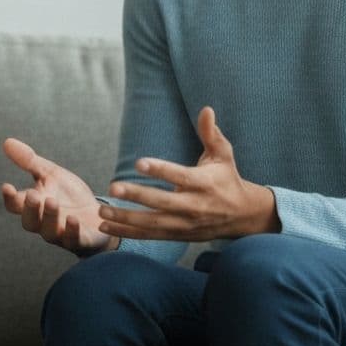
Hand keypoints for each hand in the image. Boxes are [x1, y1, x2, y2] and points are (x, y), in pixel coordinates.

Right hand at [1, 138, 114, 255]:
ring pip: (49, 233)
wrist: (99, 215)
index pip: (15, 205)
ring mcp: (62, 234)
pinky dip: (72, 231)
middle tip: (33, 195)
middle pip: (29, 222)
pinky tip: (73, 219)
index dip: (9, 198)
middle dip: (30, 210)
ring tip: (52, 201)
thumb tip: (6, 141)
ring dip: (50, 218)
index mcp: (35, 206)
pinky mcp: (82, 240)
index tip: (7, 186)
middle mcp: (44, 223)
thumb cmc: (69, 196)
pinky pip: (74, 240)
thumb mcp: (51, 174)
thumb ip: (30, 161)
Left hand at [98, 107, 278, 240]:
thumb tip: (206, 109)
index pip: (180, 176)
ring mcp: (185, 224)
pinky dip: (127, 233)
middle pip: (163, 202)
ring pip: (153, 223)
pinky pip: (149, 236)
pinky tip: (105, 227)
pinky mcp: (177, 235)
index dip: (160, 170)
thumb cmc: (227, 178)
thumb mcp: (223, 155)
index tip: (139, 163)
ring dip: (126, 218)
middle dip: (137, 196)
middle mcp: (194, 206)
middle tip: (113, 187)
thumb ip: (211, 134)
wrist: (243, 216)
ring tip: (102, 211)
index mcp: (205, 184)